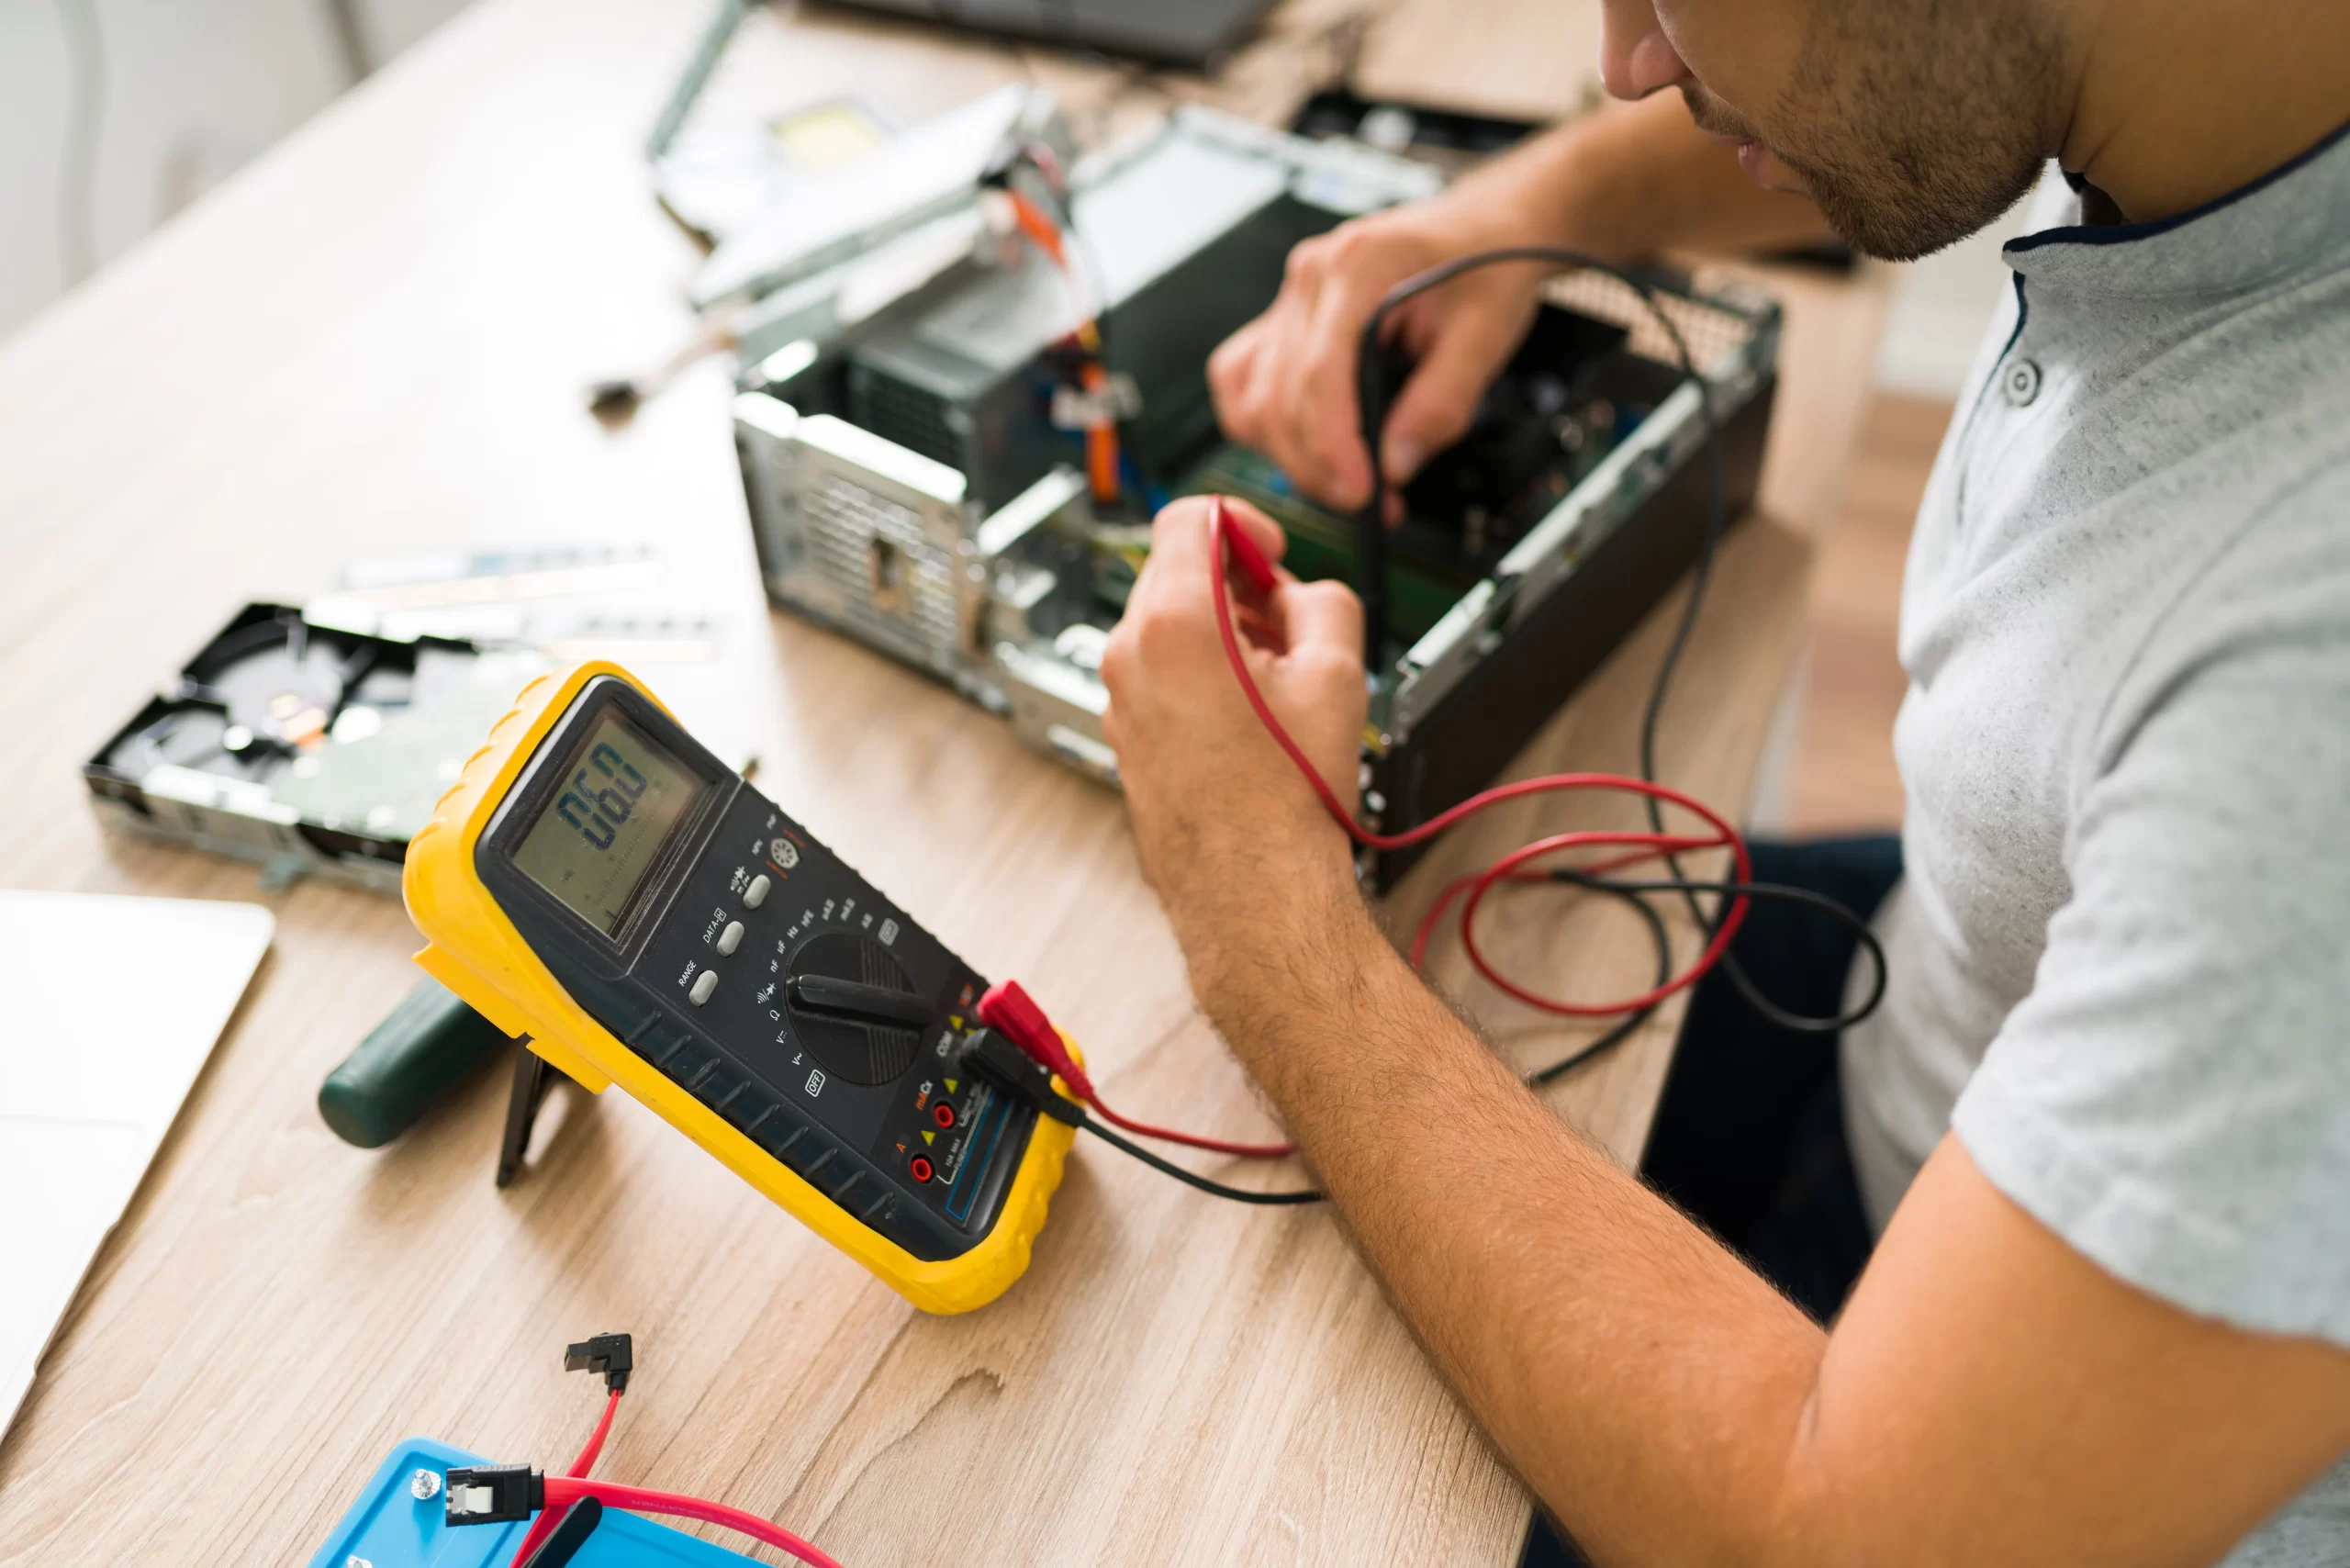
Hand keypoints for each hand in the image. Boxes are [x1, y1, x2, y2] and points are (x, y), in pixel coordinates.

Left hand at [1099, 496, 1365, 987]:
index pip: (1191, 517)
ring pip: (1168, 622)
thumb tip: (1297, 592)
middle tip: (1288, 627)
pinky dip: (1200, 671)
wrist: (1253, 891)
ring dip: (1221, 630)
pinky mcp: (1125, 732)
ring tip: (1275, 684)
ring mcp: (1120, 697)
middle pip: (1177, 569)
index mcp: (1175, 623)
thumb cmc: (1287, 799)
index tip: (1271, 553)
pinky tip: (1247, 717)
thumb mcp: (1338, 672)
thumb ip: (1320, 598)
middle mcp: (1131, 655)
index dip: (1243, 522)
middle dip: (1237, 584)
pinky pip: (1159, 671)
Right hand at [1208, 197, 1549, 516]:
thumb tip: (1395, 464)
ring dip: (1294, 455)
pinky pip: (1243, 382)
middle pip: (1280, 395)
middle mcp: (1310, 277)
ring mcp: (1289, 299)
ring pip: (1255, 398)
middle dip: (1319, 464)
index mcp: (1359, 265)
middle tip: (1372, 501)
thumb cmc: (1486, 267)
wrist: (1483, 229)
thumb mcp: (1487, 334)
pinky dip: (1265, 427)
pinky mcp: (1283, 321)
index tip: (1361, 491)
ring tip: (1348, 481)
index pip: (1319, 370)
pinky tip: (1305, 449)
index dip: (1333, 444)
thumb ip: (1442, 402)